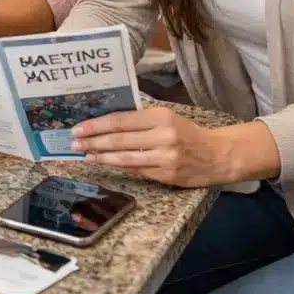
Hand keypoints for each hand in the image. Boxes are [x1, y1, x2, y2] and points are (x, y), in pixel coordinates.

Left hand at [72, 107, 235, 187]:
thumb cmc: (187, 133)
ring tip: (85, 155)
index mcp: (161, 117)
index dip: (96, 125)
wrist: (219, 155)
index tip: (78, 127)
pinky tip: (106, 163)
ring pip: (125, 158)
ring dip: (101, 157)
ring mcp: (166, 158)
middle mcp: (163, 137)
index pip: (120, 121)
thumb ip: (139, 120)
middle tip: (74, 142)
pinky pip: (137, 170)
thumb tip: (105, 123)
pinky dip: (119, 166)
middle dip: (93, 142)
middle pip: (119, 140)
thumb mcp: (166, 118)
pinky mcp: (167, 176)